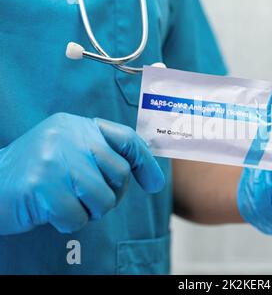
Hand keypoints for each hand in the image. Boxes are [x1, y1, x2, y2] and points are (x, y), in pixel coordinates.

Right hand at [0, 113, 164, 234]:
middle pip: (119, 172)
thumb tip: (151, 175)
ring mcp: (55, 158)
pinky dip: (70, 221)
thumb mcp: (71, 152)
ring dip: (90, 211)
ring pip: (103, 197)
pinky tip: (53, 212)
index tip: (155, 184)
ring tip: (70, 204)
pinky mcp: (41, 184)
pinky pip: (78, 215)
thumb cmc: (40, 173)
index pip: (126, 138)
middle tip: (91, 200)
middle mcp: (69, 136)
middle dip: (112, 194)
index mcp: (79, 126)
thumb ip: (103, 155)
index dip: (146, 162)